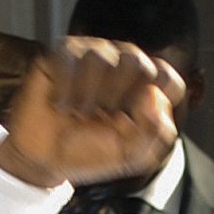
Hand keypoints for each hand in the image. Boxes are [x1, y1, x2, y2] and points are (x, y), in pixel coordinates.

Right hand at [0, 38, 183, 189]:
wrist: (45, 160)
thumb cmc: (89, 152)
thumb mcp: (131, 155)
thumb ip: (156, 132)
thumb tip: (153, 95)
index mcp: (145, 87)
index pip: (168, 79)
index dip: (151, 105)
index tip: (131, 125)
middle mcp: (123, 64)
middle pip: (138, 63)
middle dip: (117, 101)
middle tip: (100, 119)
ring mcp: (92, 54)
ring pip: (103, 58)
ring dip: (89, 97)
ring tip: (79, 114)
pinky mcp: (62, 53)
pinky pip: (71, 60)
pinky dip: (66, 90)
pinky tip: (60, 105)